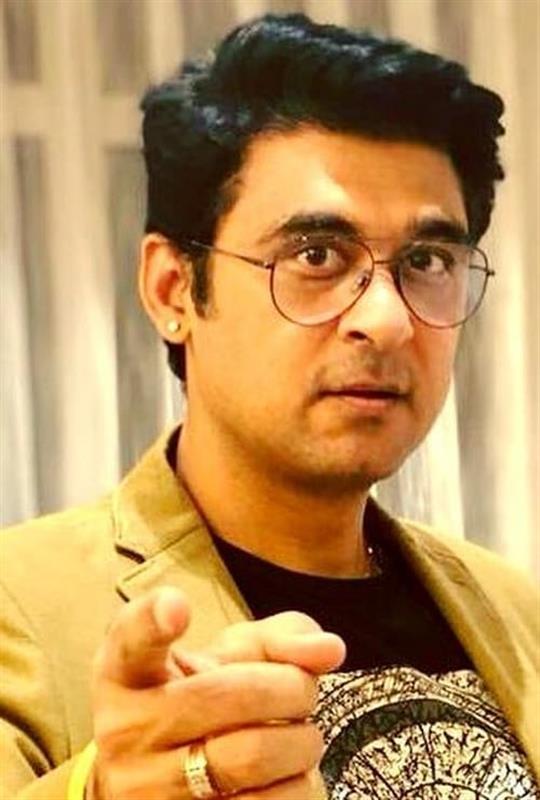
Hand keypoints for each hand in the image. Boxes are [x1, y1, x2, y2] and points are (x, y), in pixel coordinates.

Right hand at [89, 587, 345, 798]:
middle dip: (290, 686)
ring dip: (301, 743)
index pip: (132, 641)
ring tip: (295, 738)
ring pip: (254, 757)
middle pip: (229, 696)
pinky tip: (287, 779)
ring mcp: (145, 794)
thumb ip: (278, 639)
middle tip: (302, 690)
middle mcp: (124, 732)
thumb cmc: (203, 702)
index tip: (177, 607)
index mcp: (126, 673)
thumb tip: (330, 649)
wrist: (159, 786)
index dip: (153, 621)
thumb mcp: (228, 659)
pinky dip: (300, 788)